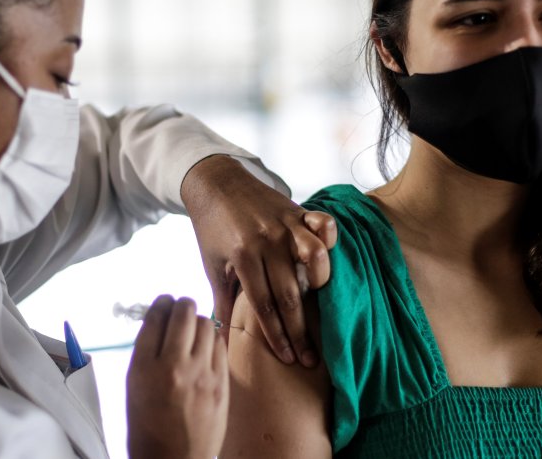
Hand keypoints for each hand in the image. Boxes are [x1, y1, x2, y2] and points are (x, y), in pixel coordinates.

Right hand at [126, 295, 227, 458]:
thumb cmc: (148, 429)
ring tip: (192, 332)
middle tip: (179, 311)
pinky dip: (211, 340)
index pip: (155, 317)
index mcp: (143, 369)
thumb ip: (146, 353)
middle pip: (183, 312)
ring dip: (197, 321)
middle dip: (181, 306)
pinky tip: (205, 348)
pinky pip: (219, 344)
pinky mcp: (221, 384)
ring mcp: (201, 375)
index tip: (163, 303)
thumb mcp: (134, 387)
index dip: (160, 304)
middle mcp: (173, 367)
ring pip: (206, 323)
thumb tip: (160, 322)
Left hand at [181, 155, 337, 367]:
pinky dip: (329, 237)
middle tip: (311, 357)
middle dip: (300, 330)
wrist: (215, 182)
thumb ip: (222, 301)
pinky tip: (328, 255)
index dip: (278, 336)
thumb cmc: (212, 229)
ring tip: (319, 301)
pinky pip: (322, 223)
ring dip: (320, 283)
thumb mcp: (212, 265)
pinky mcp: (297, 210)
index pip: (265, 306)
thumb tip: (221, 339)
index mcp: (243, 257)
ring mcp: (285, 225)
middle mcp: (267, 242)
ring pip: (314, 258)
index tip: (289, 358)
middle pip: (290, 294)